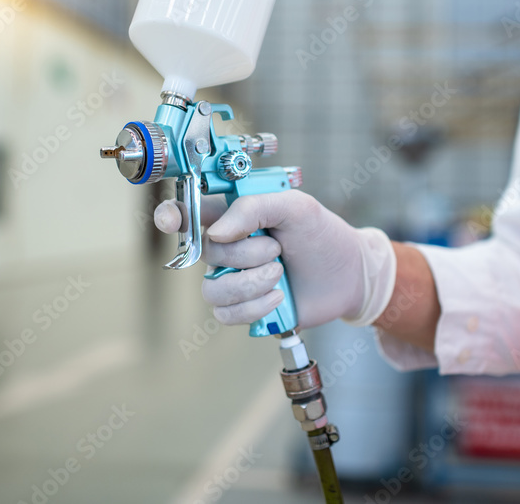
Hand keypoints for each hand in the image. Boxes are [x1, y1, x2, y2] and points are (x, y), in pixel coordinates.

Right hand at [154, 190, 395, 328]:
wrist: (349, 275)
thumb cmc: (322, 235)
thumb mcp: (296, 206)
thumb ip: (254, 207)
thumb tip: (216, 231)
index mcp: (235, 216)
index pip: (190, 213)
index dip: (172, 215)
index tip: (170, 221)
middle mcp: (228, 247)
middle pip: (205, 253)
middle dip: (245, 254)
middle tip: (277, 248)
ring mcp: (234, 278)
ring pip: (212, 289)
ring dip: (250, 283)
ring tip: (280, 275)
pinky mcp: (245, 307)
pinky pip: (226, 314)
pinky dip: (254, 306)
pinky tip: (278, 298)